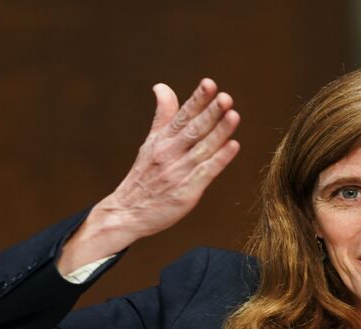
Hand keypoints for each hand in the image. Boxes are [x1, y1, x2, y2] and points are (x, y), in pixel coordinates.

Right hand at [58, 79, 240, 273]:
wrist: (126, 213)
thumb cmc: (143, 176)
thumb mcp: (151, 142)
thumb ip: (162, 115)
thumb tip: (162, 86)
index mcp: (162, 140)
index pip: (182, 115)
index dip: (197, 100)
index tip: (210, 83)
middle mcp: (169, 153)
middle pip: (193, 129)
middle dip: (210, 113)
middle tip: (225, 97)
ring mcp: (177, 173)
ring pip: (202, 148)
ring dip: (219, 132)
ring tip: (234, 115)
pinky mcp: (185, 192)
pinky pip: (205, 173)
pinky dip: (219, 159)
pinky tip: (233, 146)